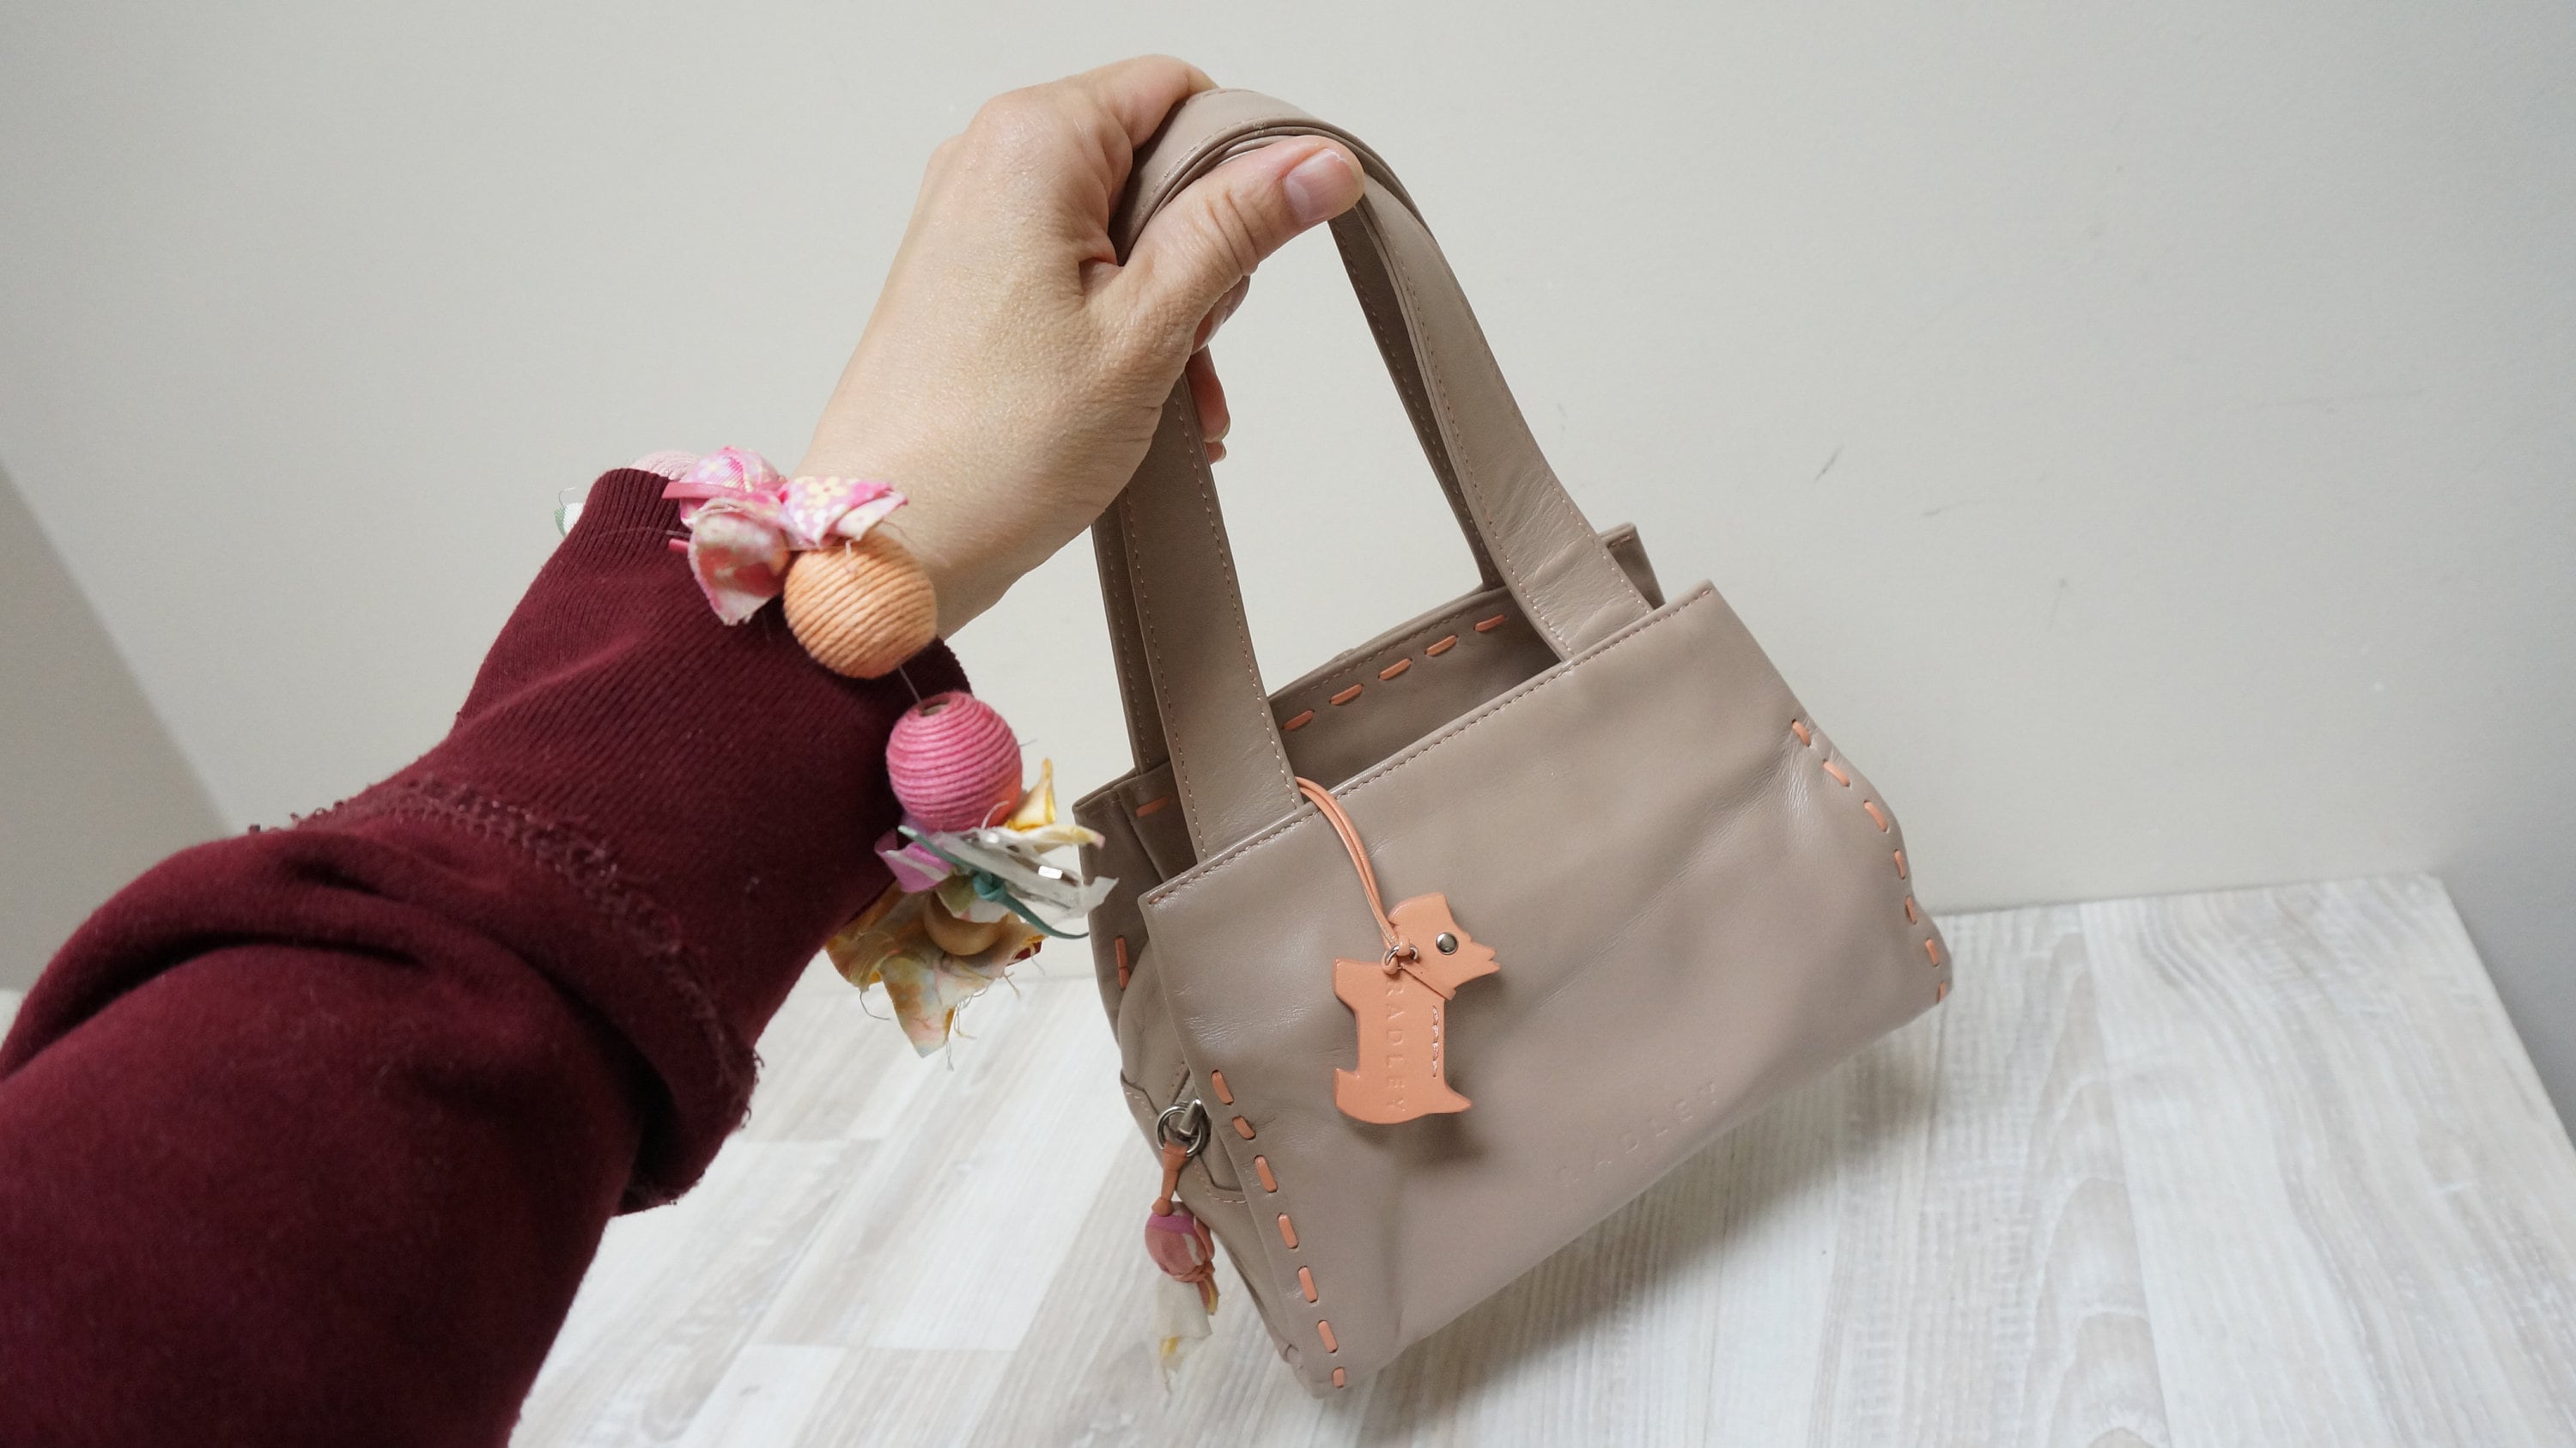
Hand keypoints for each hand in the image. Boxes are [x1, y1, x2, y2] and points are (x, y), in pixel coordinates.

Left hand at [794, 56, 1364, 634]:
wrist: (889, 547)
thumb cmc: (993, 451)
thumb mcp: (1148, 329)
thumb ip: (1236, 229)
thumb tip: (1316, 160)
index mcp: (1032, 143)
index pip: (1177, 91)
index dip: (1239, 162)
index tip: (1256, 248)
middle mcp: (990, 162)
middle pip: (1151, 161)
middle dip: (1202, 255)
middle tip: (1192, 341)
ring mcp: (973, 222)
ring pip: (1122, 230)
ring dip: (1171, 310)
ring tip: (1175, 398)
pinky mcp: (968, 279)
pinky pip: (1077, 275)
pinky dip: (1123, 330)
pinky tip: (1146, 405)